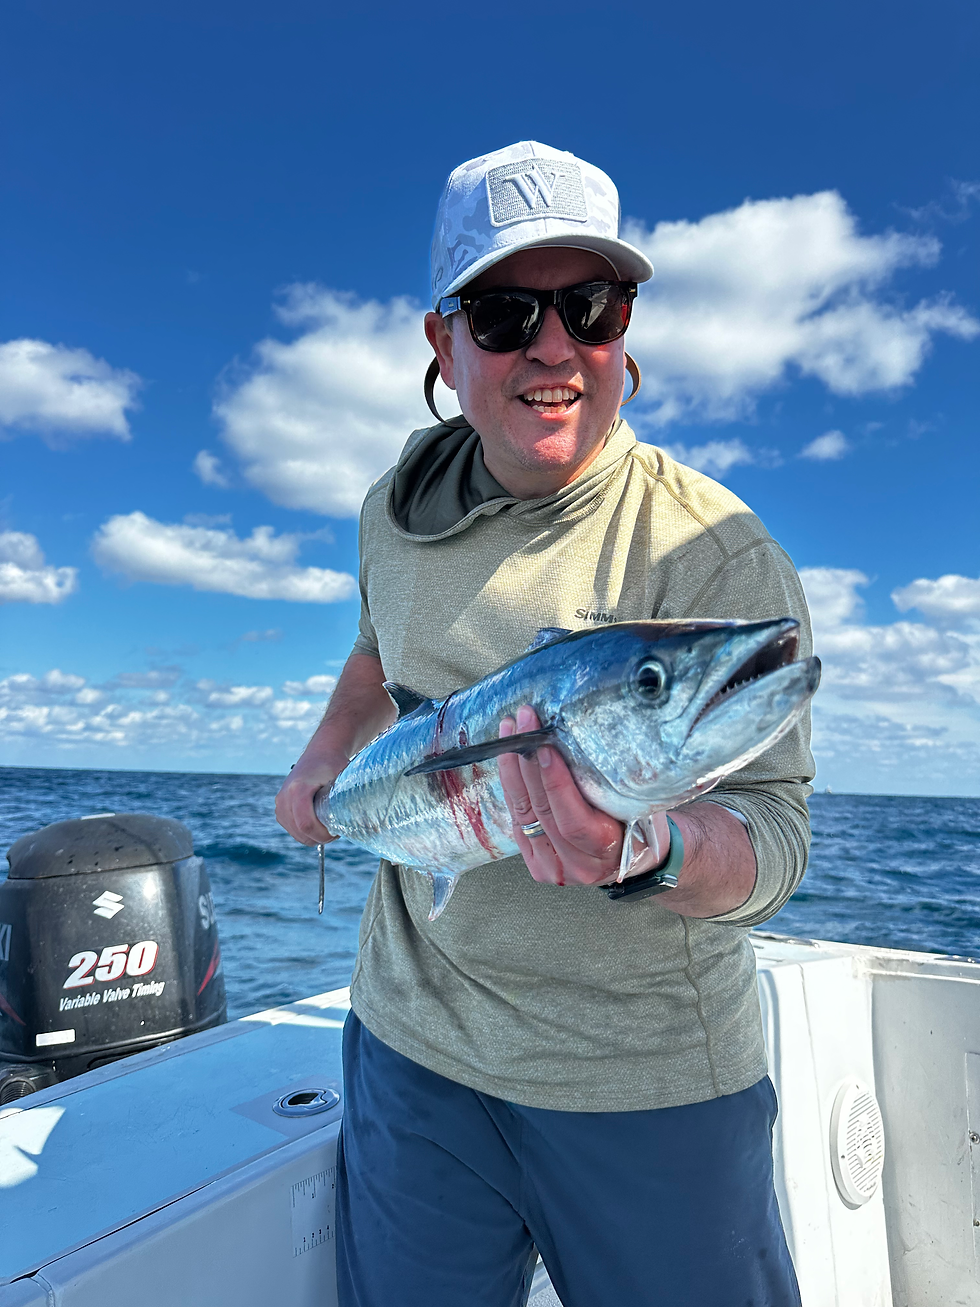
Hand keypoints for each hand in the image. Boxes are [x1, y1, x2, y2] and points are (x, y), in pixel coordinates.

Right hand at [275, 746, 349, 846]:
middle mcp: (284, 797)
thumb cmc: (334, 765)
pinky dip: (305, 832)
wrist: (320, 752)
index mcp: (298, 789)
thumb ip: (352, 802)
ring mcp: (279, 803)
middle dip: (320, 837)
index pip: (306, 824)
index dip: (322, 834)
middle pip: (301, 832)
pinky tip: (318, 821)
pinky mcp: (279, 808)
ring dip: (313, 835)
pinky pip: (292, 830)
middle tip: (336, 829)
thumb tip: (372, 827)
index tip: (337, 831)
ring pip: (296, 834)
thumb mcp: (344, 780)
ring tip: (328, 824)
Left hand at [497, 706, 669, 885]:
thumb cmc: (641, 827)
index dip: (555, 784)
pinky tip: (508, 757)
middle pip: (542, 810)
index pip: (573, 820)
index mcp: (607, 851)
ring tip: (509, 732)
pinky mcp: (534, 860)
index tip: (545, 747)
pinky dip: (511, 785)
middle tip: (524, 724)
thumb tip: (582, 737)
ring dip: (512, 768)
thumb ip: (608, 784)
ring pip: (523, 812)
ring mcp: (551, 866)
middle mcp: (575, 864)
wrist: (634, 860)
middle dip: (528, 763)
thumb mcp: (635, 805)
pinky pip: (517, 817)